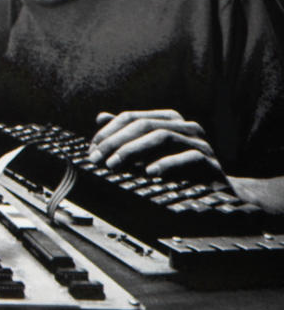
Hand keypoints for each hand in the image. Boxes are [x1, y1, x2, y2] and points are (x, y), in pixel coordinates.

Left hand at [88, 109, 228, 184]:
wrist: (217, 192)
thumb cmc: (178, 169)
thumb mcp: (149, 151)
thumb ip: (128, 134)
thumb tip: (100, 117)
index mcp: (169, 119)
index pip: (131, 117)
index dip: (108, 133)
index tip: (91, 150)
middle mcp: (185, 126)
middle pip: (144, 125)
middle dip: (116, 142)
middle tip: (98, 159)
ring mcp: (200, 143)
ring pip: (163, 137)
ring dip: (134, 151)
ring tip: (115, 165)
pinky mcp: (210, 162)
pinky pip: (188, 158)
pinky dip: (166, 164)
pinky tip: (149, 173)